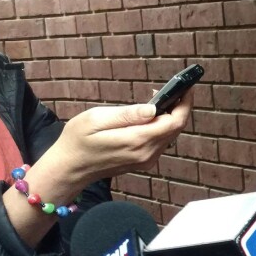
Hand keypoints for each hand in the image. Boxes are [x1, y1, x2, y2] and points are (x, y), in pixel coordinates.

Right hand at [47, 88, 193, 185]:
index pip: (174, 122)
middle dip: (179, 107)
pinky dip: (162, 127)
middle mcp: (146, 153)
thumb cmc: (77, 140)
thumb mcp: (96, 119)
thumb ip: (127, 115)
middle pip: (176, 128)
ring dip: (170, 117)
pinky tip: (150, 117)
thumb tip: (153, 109)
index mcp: (137, 140)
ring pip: (170, 135)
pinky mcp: (143, 162)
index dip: (184, 103)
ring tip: (158, 101)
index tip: (186, 87)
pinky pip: (161, 141)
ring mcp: (146, 160)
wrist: (69, 168)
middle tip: (171, 90)